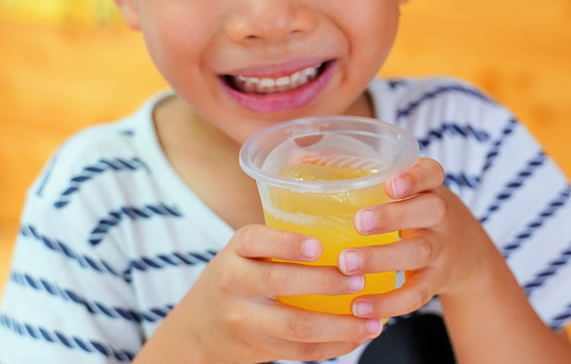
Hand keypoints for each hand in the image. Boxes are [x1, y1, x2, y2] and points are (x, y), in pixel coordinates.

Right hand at [135, 224, 382, 363]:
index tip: (319, 245)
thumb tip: (349, 220)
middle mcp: (235, 284)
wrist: (198, 329)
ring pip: (296, 326)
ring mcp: (246, 321)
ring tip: (372, 319)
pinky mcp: (260, 350)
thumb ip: (281, 240)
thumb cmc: (238, 278)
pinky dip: (335, 345)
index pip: (256, 240)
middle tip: (360, 278)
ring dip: (340, 324)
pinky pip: (301, 352)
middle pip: (280, 283)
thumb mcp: (245, 253)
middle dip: (325, 282)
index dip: (287, 243)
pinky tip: (358, 336)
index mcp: (236, 252)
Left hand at [336, 158, 484, 319]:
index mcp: (428, 186)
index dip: (414, 178)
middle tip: (358, 222)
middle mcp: (440, 215)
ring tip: (346, 264)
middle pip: (428, 211)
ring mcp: (441, 249)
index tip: (390, 184)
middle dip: (392, 217)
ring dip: (382, 259)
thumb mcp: (396, 188)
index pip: (431, 173)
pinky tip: (359, 307)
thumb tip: (297, 158)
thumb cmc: (409, 210)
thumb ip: (355, 174)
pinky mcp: (436, 282)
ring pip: (419, 252)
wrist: (461, 250)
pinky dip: (389, 304)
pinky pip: (417, 295)